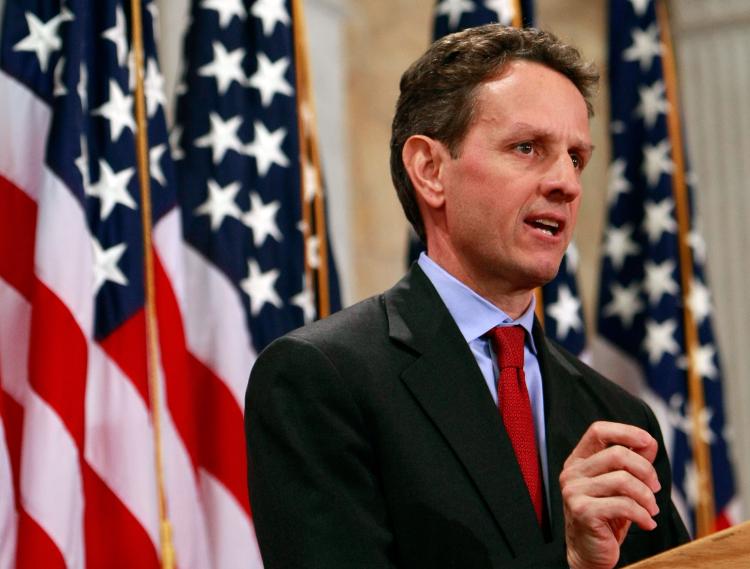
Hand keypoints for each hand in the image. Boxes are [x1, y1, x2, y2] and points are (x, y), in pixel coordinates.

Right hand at [560, 421, 661, 568]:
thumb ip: (631, 463)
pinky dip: (643, 515)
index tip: (648, 442)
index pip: (598, 431)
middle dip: (646, 470)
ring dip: (647, 496)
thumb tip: (648, 442)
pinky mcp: (583, 511)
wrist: (589, 552)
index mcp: (578, 461)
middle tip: (655, 488)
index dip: (626, 431)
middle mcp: (572, 472)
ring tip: (651, 508)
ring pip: (623, 479)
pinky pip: (623, 505)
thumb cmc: (605, 517)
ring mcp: (574, 491)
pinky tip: (646, 523)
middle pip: (617, 454)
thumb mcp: (619, 486)